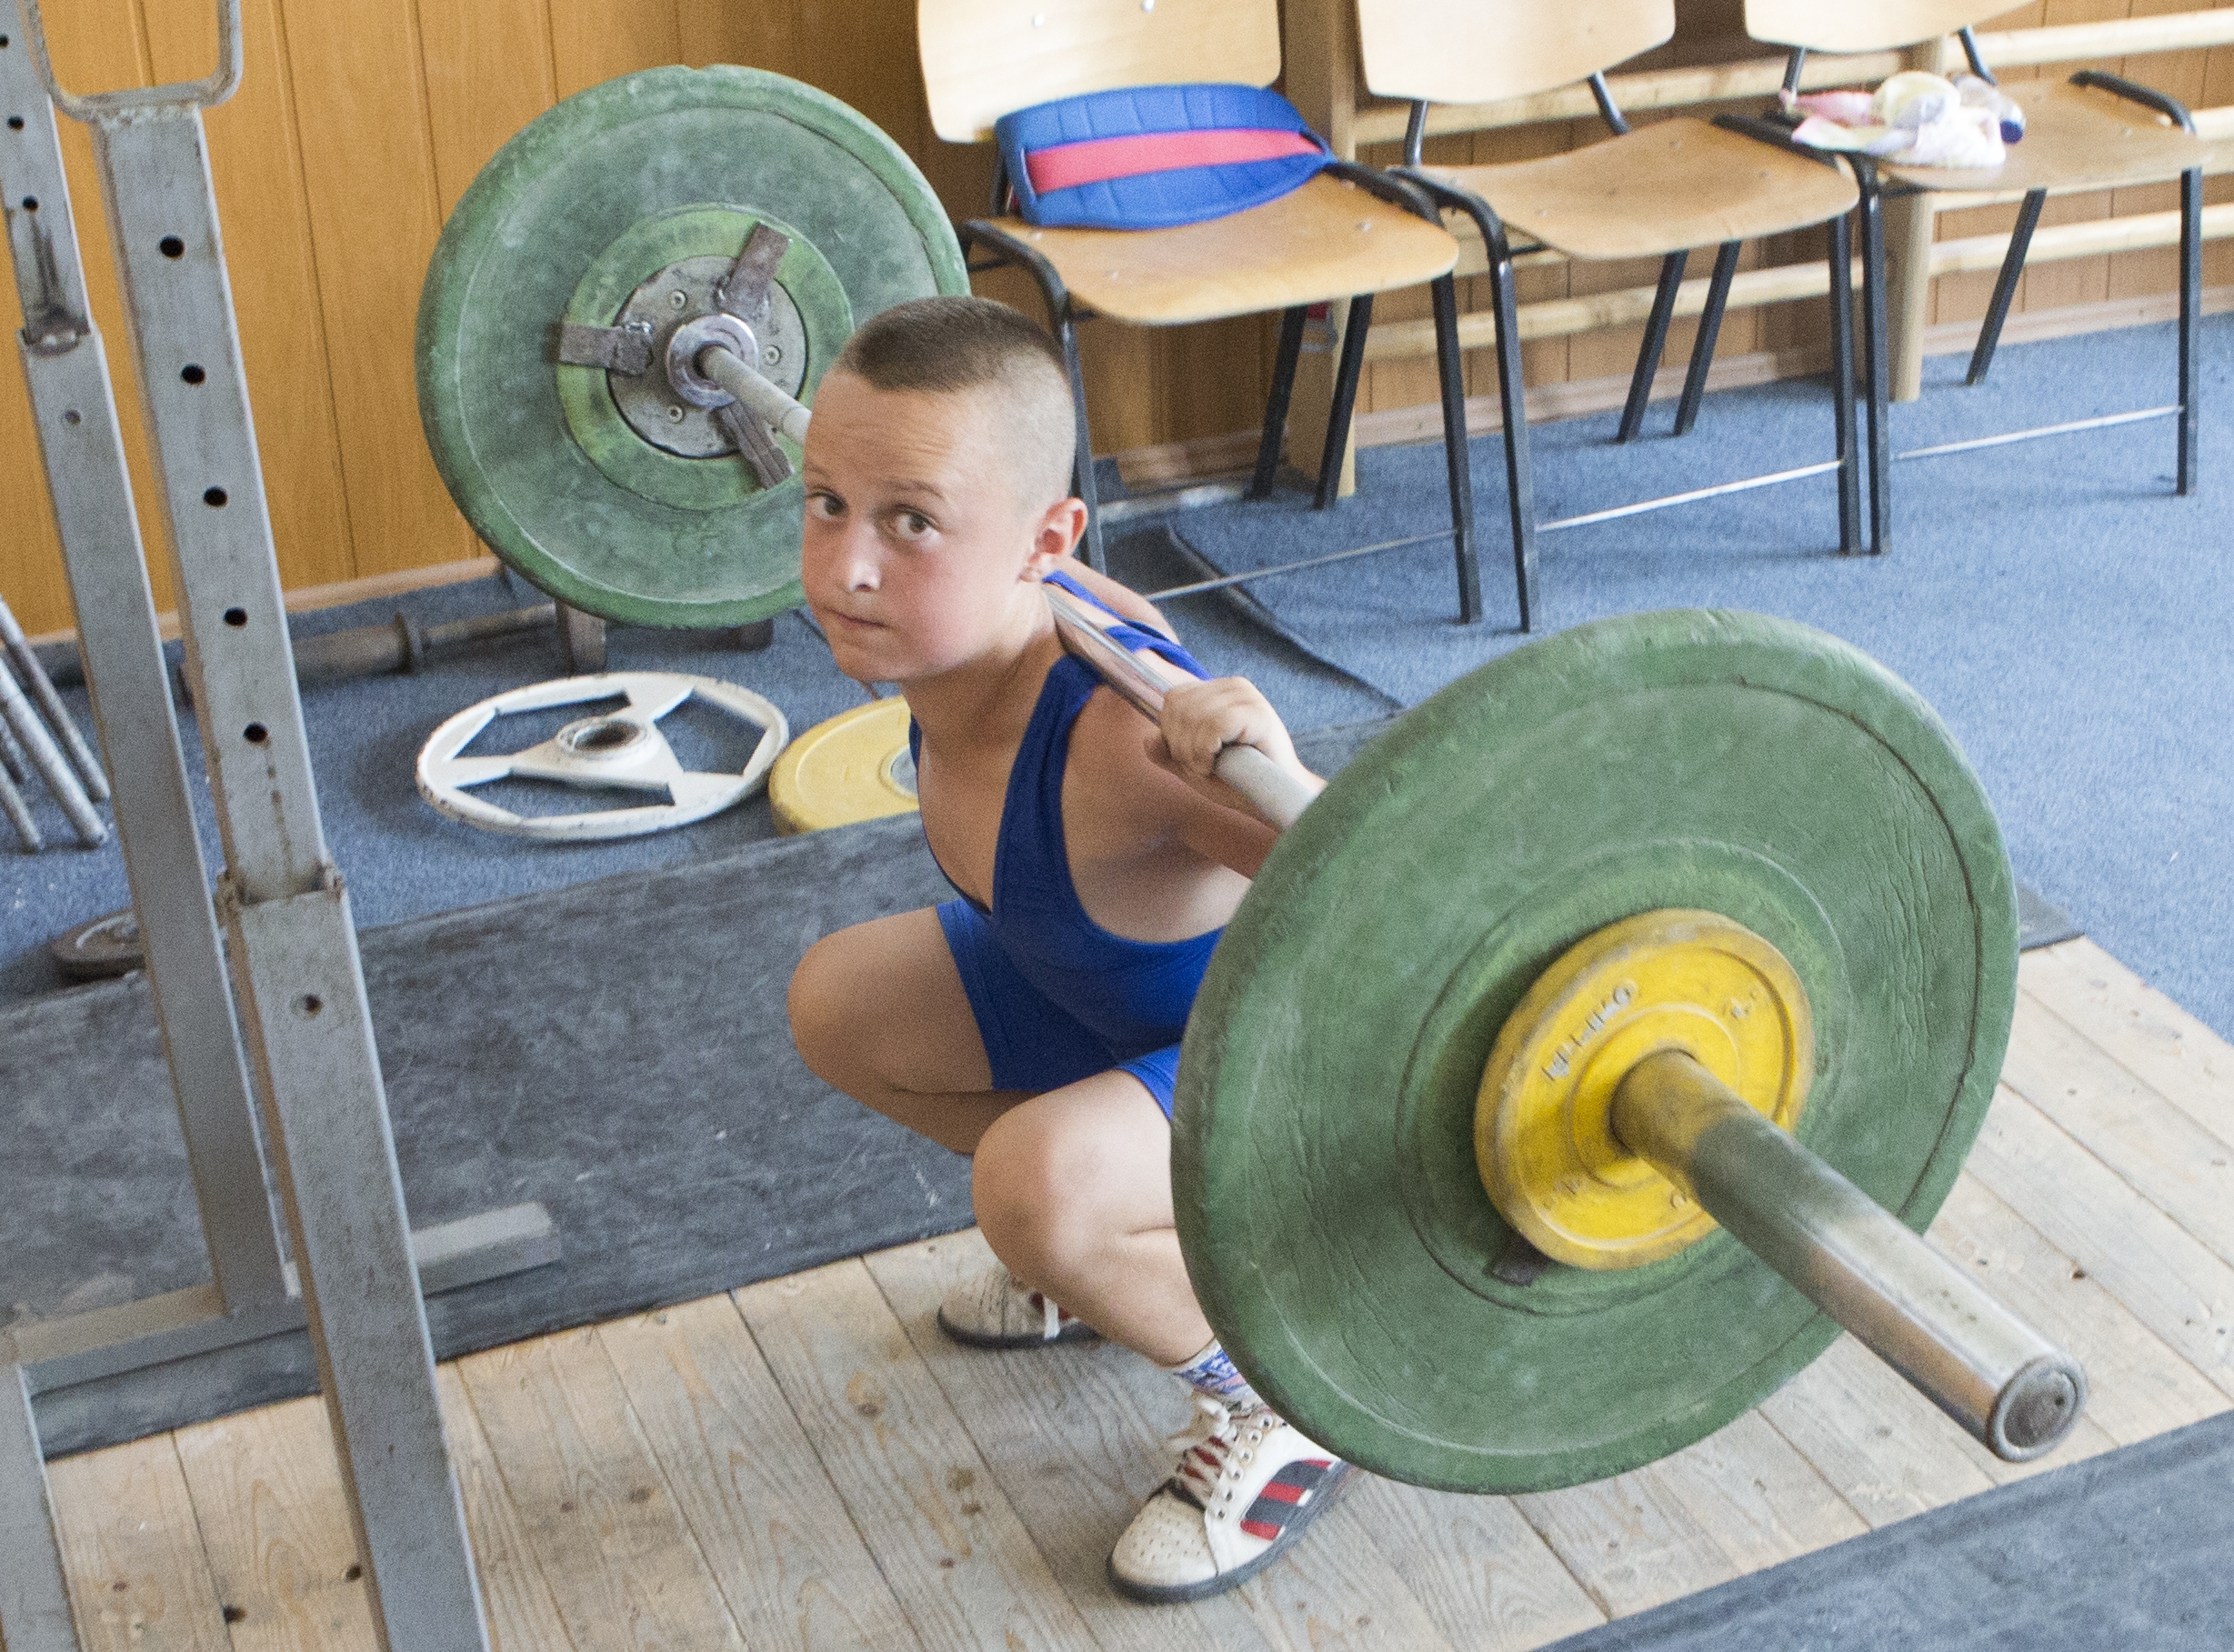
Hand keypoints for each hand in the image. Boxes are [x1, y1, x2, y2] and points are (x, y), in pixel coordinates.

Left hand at [1148, 673, 1322, 823]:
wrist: (1273, 800)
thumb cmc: (1236, 782)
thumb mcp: (1192, 767)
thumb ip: (1168, 753)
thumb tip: (1149, 739)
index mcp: (1218, 691)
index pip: (1174, 698)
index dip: (1172, 732)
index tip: (1192, 757)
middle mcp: (1233, 686)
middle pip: (1178, 707)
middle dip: (1181, 745)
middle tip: (1203, 766)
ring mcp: (1247, 696)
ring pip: (1193, 716)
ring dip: (1194, 752)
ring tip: (1213, 766)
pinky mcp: (1258, 712)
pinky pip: (1213, 725)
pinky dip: (1207, 751)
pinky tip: (1221, 764)